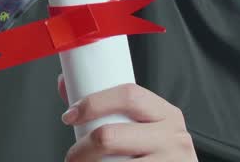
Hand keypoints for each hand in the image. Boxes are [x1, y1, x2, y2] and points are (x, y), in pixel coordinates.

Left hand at [57, 77, 195, 160]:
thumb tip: (66, 84)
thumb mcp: (143, 127)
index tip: (70, 115)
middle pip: (110, 136)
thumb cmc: (157, 153)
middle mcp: (173, 137)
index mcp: (166, 114)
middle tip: (73, 156)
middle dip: (82, 148)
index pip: (128, 95)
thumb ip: (108, 107)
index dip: (92, 103)